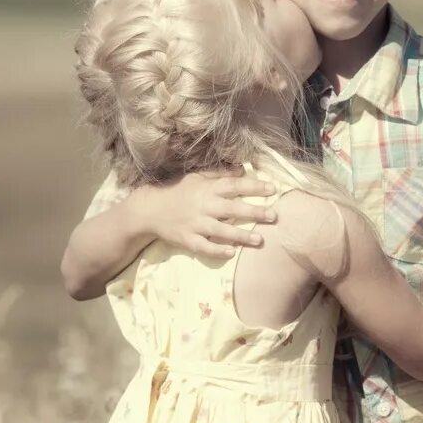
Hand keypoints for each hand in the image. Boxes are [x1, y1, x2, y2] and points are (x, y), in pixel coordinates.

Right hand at [141, 168, 276, 258]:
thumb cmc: (177, 191)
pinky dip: (217, 251)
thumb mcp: (196, 177)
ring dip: (241, 235)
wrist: (149, 210)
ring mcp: (195, 224)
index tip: (272, 188)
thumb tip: (242, 169)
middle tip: (273, 215)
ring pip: (222, 230)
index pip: (234, 186)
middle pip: (232, 208)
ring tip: (259, 239)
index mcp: (207, 189)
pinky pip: (204, 247)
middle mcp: (203, 206)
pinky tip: (232, 253)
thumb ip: (219, 174)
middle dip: (254, 212)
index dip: (254, 186)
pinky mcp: (187, 239)